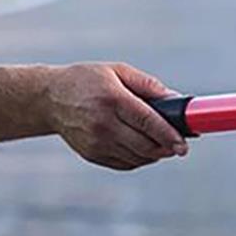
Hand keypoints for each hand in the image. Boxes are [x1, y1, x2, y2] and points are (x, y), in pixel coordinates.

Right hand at [43, 63, 188, 170]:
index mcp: (113, 99)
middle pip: (145, 145)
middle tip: (179, 145)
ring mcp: (96, 142)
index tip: (185, 144)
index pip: (148, 122)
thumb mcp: (117, 71)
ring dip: (155, 154)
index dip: (169, 135)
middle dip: (166, 148)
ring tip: (163, 144)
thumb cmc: (87, 80)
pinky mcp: (91, 154)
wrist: (50, 99)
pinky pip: (124, 164)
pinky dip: (139, 159)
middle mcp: (103, 124)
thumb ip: (148, 85)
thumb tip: (176, 99)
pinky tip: (143, 148)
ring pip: (137, 158)